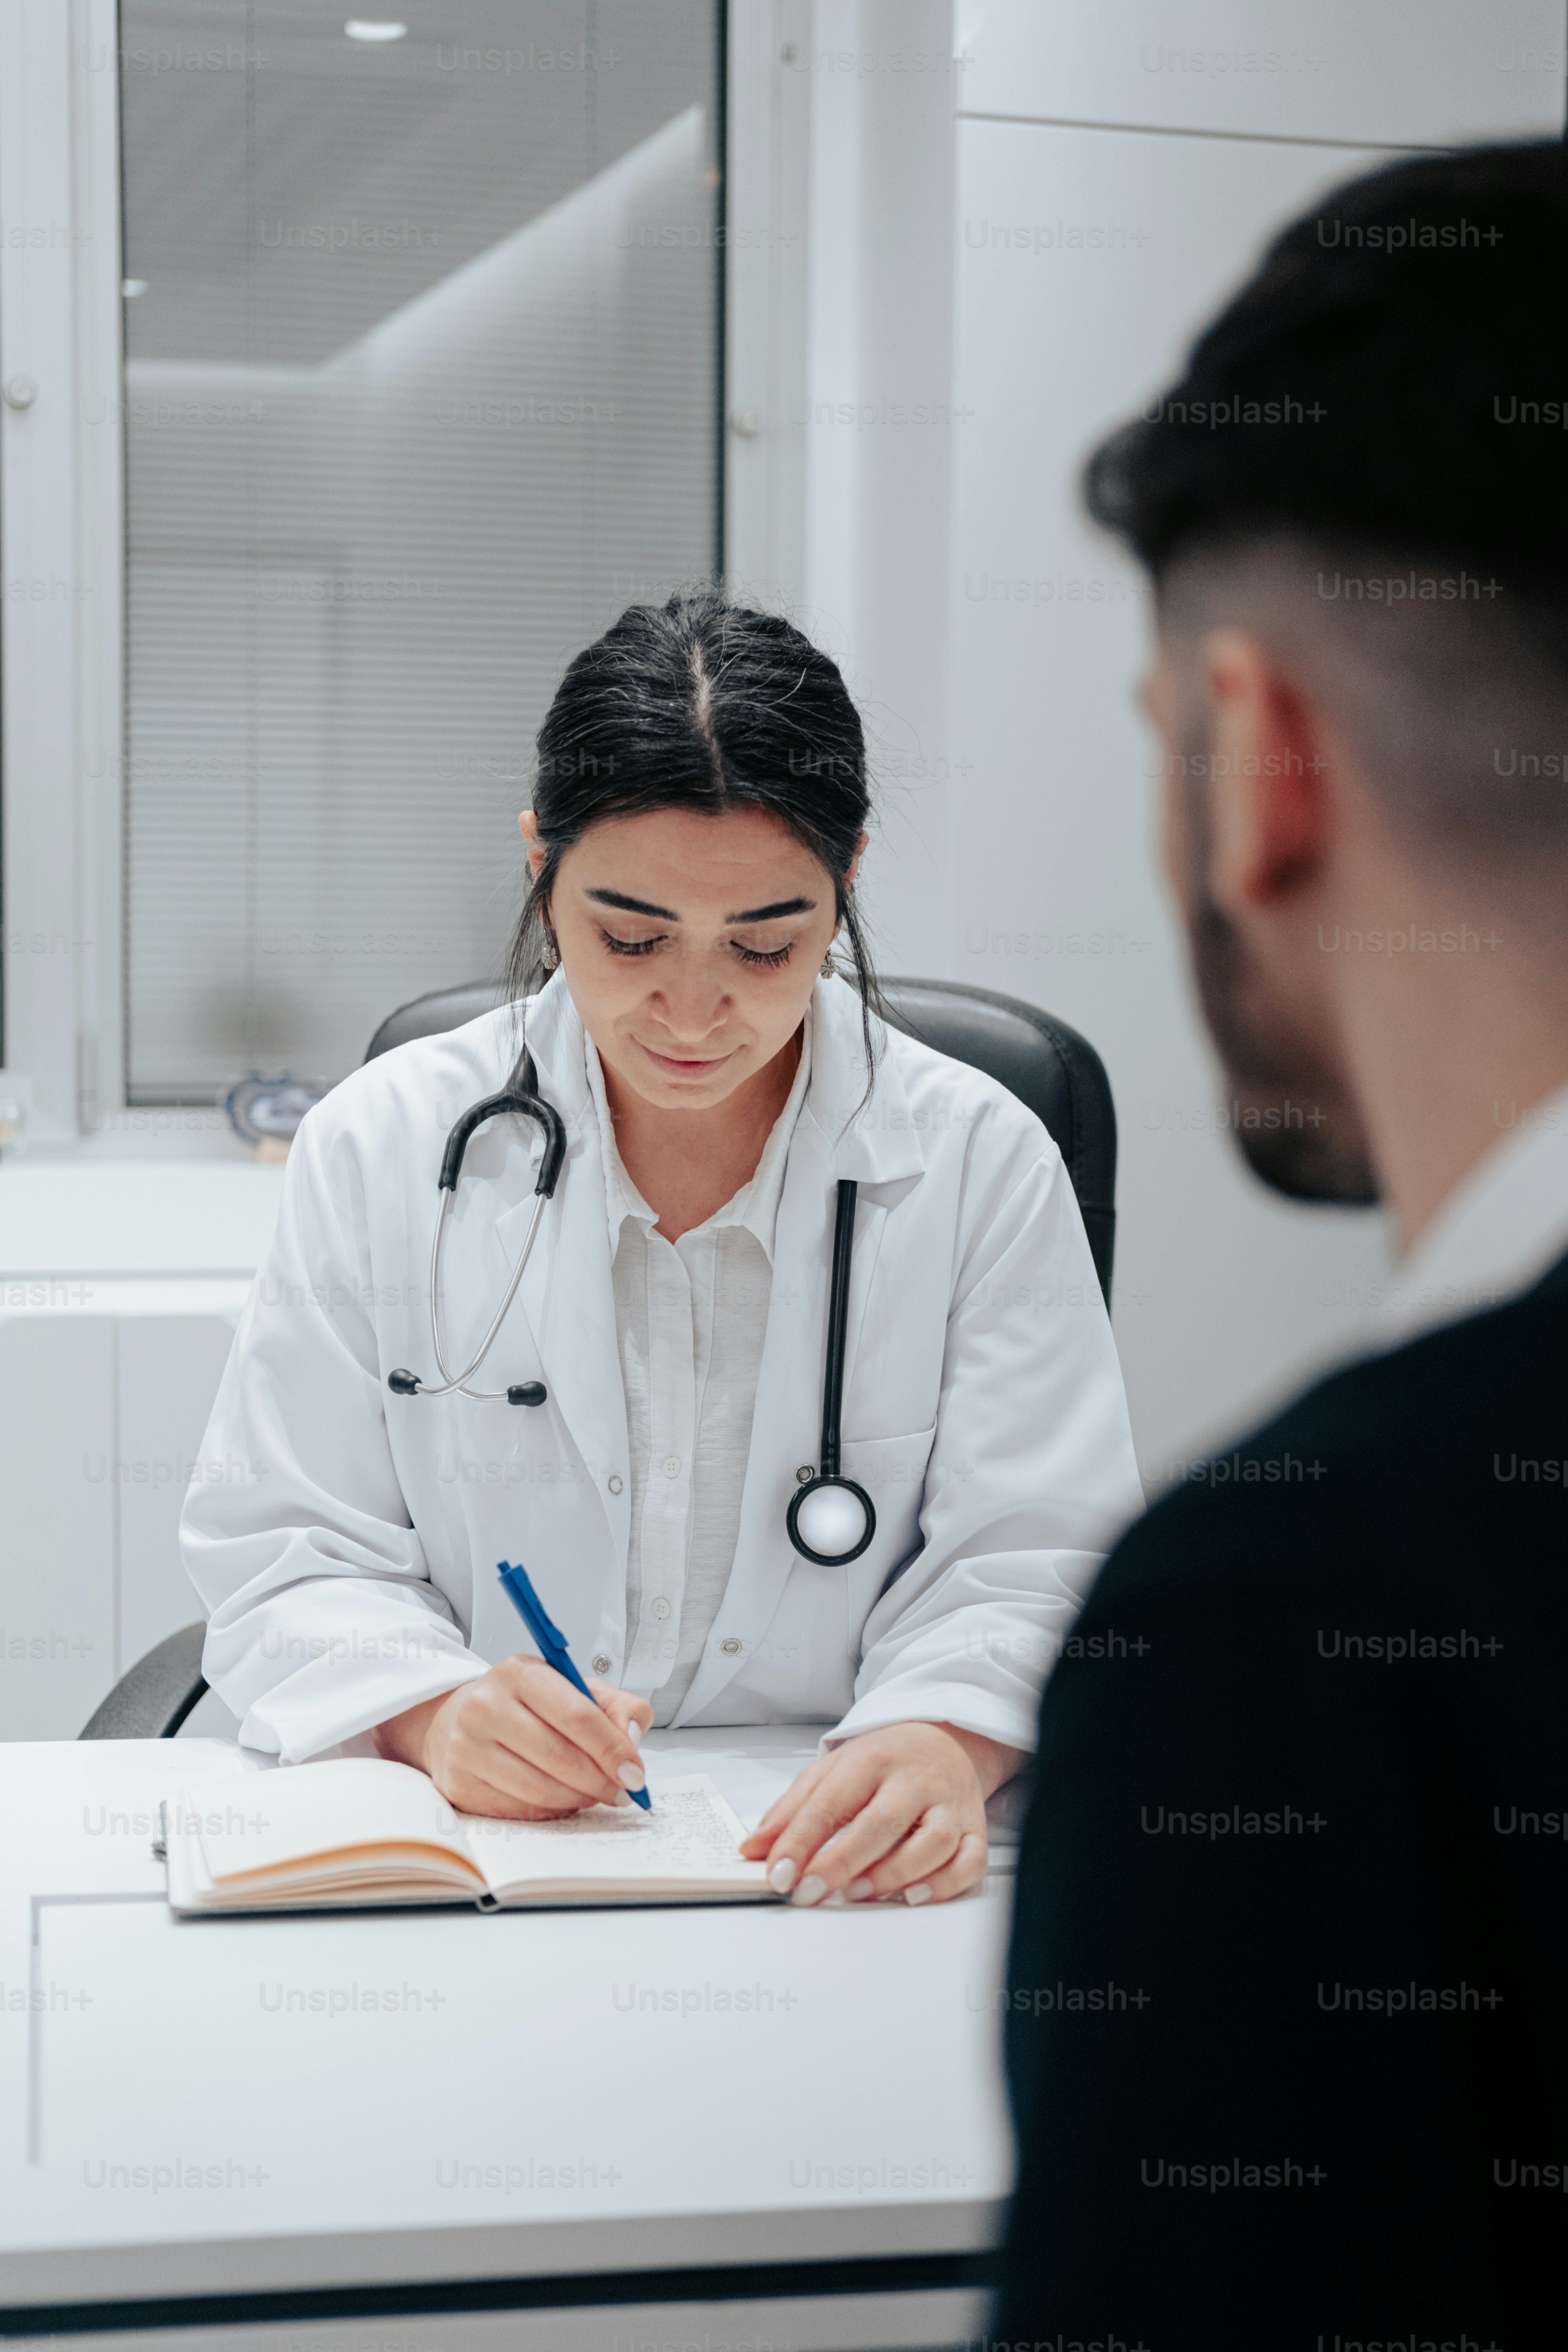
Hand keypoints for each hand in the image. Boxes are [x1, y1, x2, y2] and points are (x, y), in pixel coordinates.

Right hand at [373, 1658, 652, 1818]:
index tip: (635, 1772)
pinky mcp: (460, 1784)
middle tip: (623, 1792)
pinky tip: (562, 1799)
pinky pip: (518, 1810)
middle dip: (600, 1781)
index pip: (578, 1715)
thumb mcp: (573, 1689)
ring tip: (595, 1795)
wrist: (461, 1720)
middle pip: (559, 1757)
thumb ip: (617, 1706)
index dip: (613, 1749)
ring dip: (578, 1799)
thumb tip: (633, 1739)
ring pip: (539, 1789)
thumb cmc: (529, 1706)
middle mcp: (486, 1706)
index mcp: (519, 1673)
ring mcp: (467, 1747)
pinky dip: (550, 1811)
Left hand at [738, 1721, 1022, 1907]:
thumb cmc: (883, 1761)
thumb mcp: (831, 1771)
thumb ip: (791, 1810)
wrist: (945, 1739)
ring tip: (855, 1894)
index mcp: (873, 1759)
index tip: (778, 1873)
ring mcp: (949, 1805)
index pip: (833, 1800)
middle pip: (882, 1822)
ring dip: (892, 1875)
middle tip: (808, 1892)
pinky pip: (969, 1862)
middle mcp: (915, 1780)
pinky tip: (913, 1897)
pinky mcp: (975, 1829)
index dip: (801, 1840)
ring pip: (932, 1843)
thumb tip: (753, 1850)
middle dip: (841, 1862)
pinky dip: (944, 1884)